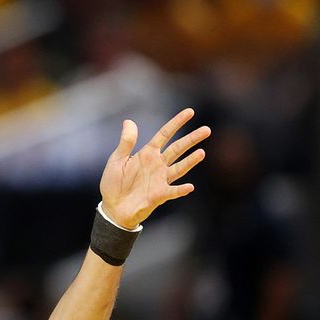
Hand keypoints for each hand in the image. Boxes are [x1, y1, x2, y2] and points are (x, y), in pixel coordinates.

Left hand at [99, 108, 209, 228]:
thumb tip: (129, 121)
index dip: (177, 123)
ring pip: (179, 168)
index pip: (165, 134)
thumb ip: (126, 142)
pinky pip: (173, 191)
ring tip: (201, 152)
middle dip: (191, 139)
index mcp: (147, 154)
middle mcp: (157, 165)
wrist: (113, 208)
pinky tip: (189, 186)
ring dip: (190, 161)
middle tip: (207, 130)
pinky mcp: (159, 195)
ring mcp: (160, 180)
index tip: (190, 112)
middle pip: (177, 149)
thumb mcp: (117, 160)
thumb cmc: (113, 183)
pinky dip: (181, 190)